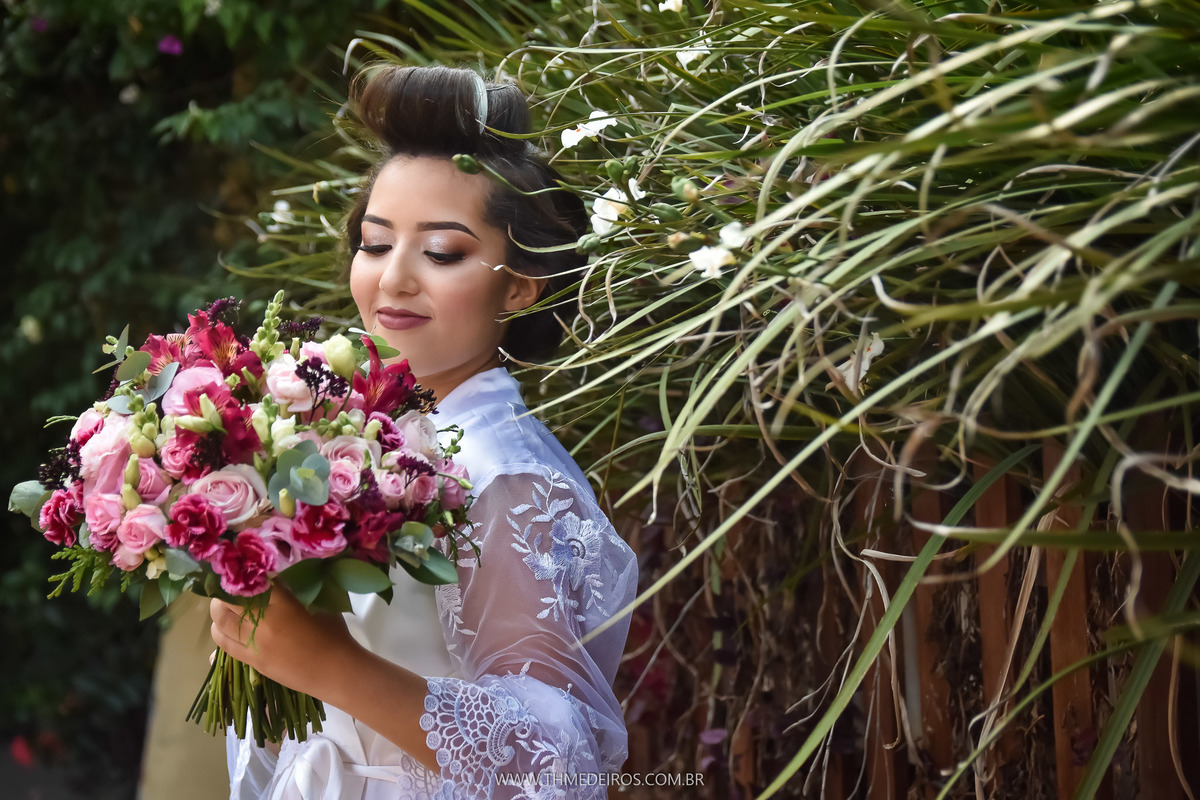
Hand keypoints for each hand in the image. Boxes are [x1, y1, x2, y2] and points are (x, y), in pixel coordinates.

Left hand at [209, 589, 361, 700]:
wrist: (335, 671)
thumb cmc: (333, 634)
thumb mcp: (317, 605)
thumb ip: (294, 594)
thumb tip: (275, 583)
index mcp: (283, 605)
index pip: (253, 583)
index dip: (246, 575)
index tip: (245, 571)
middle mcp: (264, 623)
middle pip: (229, 602)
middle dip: (225, 592)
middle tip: (229, 587)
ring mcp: (255, 644)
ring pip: (222, 624)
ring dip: (219, 612)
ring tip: (223, 606)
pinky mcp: (253, 661)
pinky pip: (225, 646)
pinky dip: (220, 633)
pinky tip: (223, 628)